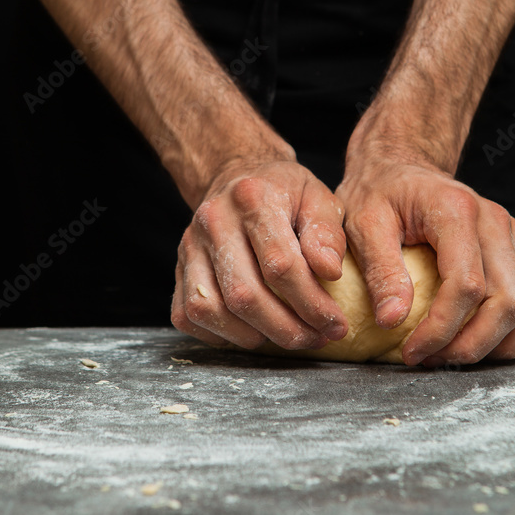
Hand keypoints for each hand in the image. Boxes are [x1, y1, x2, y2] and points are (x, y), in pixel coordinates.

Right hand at [171, 158, 348, 349]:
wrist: (236, 176)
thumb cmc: (284, 192)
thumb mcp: (318, 197)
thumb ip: (327, 233)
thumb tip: (330, 272)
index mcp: (253, 198)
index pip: (280, 264)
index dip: (311, 303)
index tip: (336, 323)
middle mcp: (213, 221)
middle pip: (244, 294)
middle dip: (286, 329)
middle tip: (317, 338)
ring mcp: (189, 246)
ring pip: (211, 310)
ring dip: (254, 337)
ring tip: (288, 336)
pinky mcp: (178, 268)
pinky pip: (189, 316)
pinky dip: (222, 335)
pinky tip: (254, 331)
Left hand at [337, 148, 514, 366]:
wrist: (402, 168)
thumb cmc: (379, 194)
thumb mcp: (362, 222)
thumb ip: (379, 270)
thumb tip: (393, 321)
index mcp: (456, 211)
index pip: (467, 285)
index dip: (442, 329)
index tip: (413, 352)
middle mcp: (496, 221)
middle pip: (510, 301)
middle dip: (473, 345)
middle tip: (434, 360)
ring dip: (503, 343)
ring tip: (459, 354)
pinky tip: (492, 340)